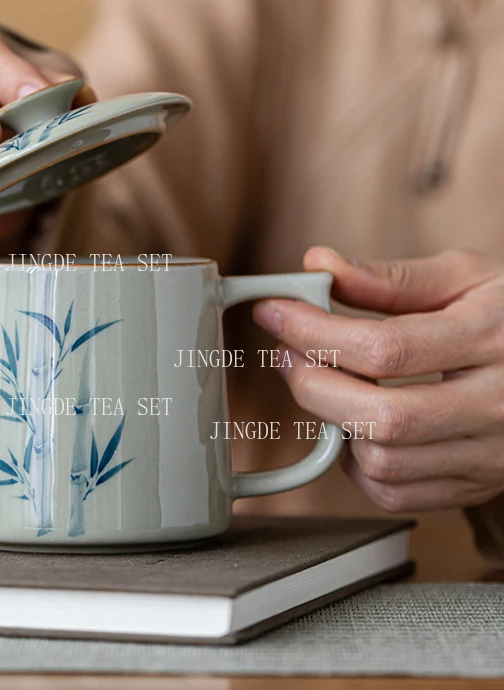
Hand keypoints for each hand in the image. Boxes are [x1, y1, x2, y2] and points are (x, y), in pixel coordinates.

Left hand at [252, 247, 503, 512]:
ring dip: (333, 424)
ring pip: (385, 461)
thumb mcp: (467, 278)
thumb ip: (390, 276)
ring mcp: (490, 453)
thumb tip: (320, 265)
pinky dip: (357, 464)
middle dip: (312, 384)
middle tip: (288, 354)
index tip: (275, 313)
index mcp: (493, 339)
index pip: (385, 348)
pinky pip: (397, 493)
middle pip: (382, 416)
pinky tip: (355, 426)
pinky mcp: (476, 483)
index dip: (315, 332)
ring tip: (324, 385)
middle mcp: (497, 405)